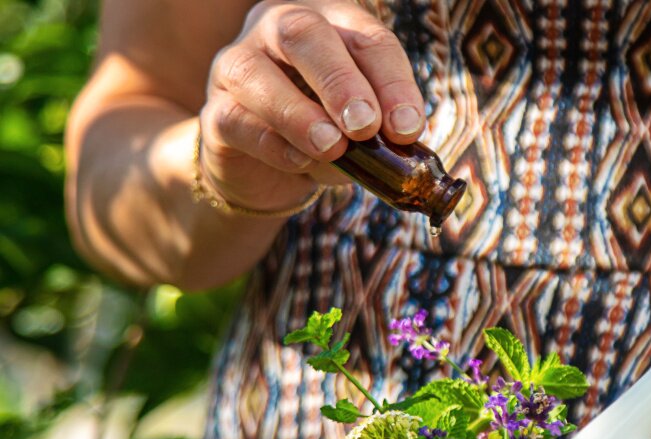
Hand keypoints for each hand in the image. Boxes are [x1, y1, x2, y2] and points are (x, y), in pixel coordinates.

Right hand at [198, 0, 424, 210]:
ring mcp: (238, 65)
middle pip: (303, 32)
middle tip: (365, 126)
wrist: (269, 172)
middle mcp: (278, 30)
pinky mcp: (214, 111)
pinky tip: (300, 160)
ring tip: (332, 147)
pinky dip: (272, 142)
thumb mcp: (364, 135)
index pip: (368, 39)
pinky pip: (236, 119)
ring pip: (254, 71)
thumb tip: (399, 145)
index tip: (408, 127)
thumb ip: (380, 135)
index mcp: (333, 25)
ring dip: (298, 113)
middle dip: (339, 80)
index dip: (392, 83)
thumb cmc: (327, 136)